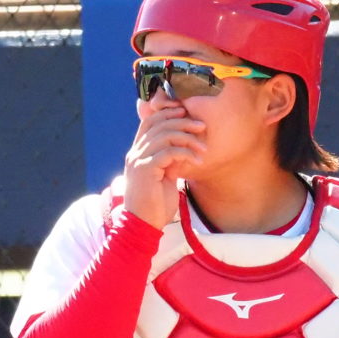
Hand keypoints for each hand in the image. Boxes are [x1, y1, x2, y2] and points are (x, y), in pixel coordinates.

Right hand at [123, 99, 204, 229]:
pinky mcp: (145, 169)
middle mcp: (135, 153)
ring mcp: (138, 160)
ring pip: (165, 136)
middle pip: (159, 124)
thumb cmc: (155, 205)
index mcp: (138, 153)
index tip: (186, 113)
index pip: (150, 122)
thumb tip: (182, 147)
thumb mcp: (164, 177)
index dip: (168, 113)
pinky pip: (169, 152)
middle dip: (182, 122)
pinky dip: (186, 153)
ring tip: (203, 148)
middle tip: (201, 126)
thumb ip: (169, 160)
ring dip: (188, 138)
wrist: (144, 225)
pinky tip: (197, 162)